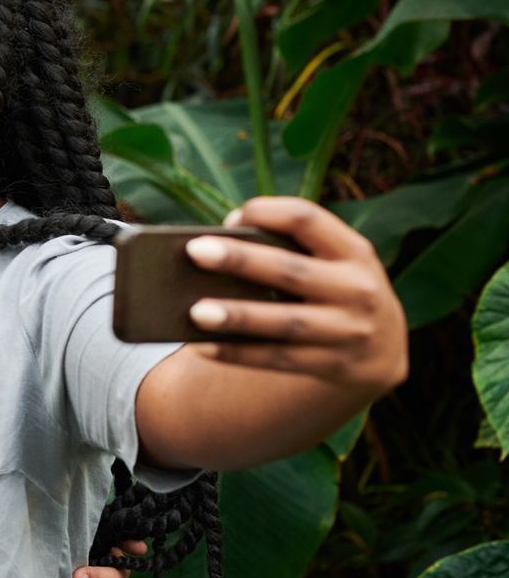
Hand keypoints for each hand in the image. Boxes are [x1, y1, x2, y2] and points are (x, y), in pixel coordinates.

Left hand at [184, 198, 405, 392]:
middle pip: (292, 271)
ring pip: (286, 322)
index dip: (267, 212)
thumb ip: (288, 246)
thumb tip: (217, 247)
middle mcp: (359, 289)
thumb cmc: (333, 287)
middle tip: (194, 251)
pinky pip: (280, 359)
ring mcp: (351, 331)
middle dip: (242, 260)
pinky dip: (239, 353)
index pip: (308, 219)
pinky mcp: (337, 365)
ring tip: (195, 311)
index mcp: (353, 250)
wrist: (383, 347)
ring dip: (239, 317)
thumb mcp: (331, 261)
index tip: (230, 218)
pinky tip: (202, 347)